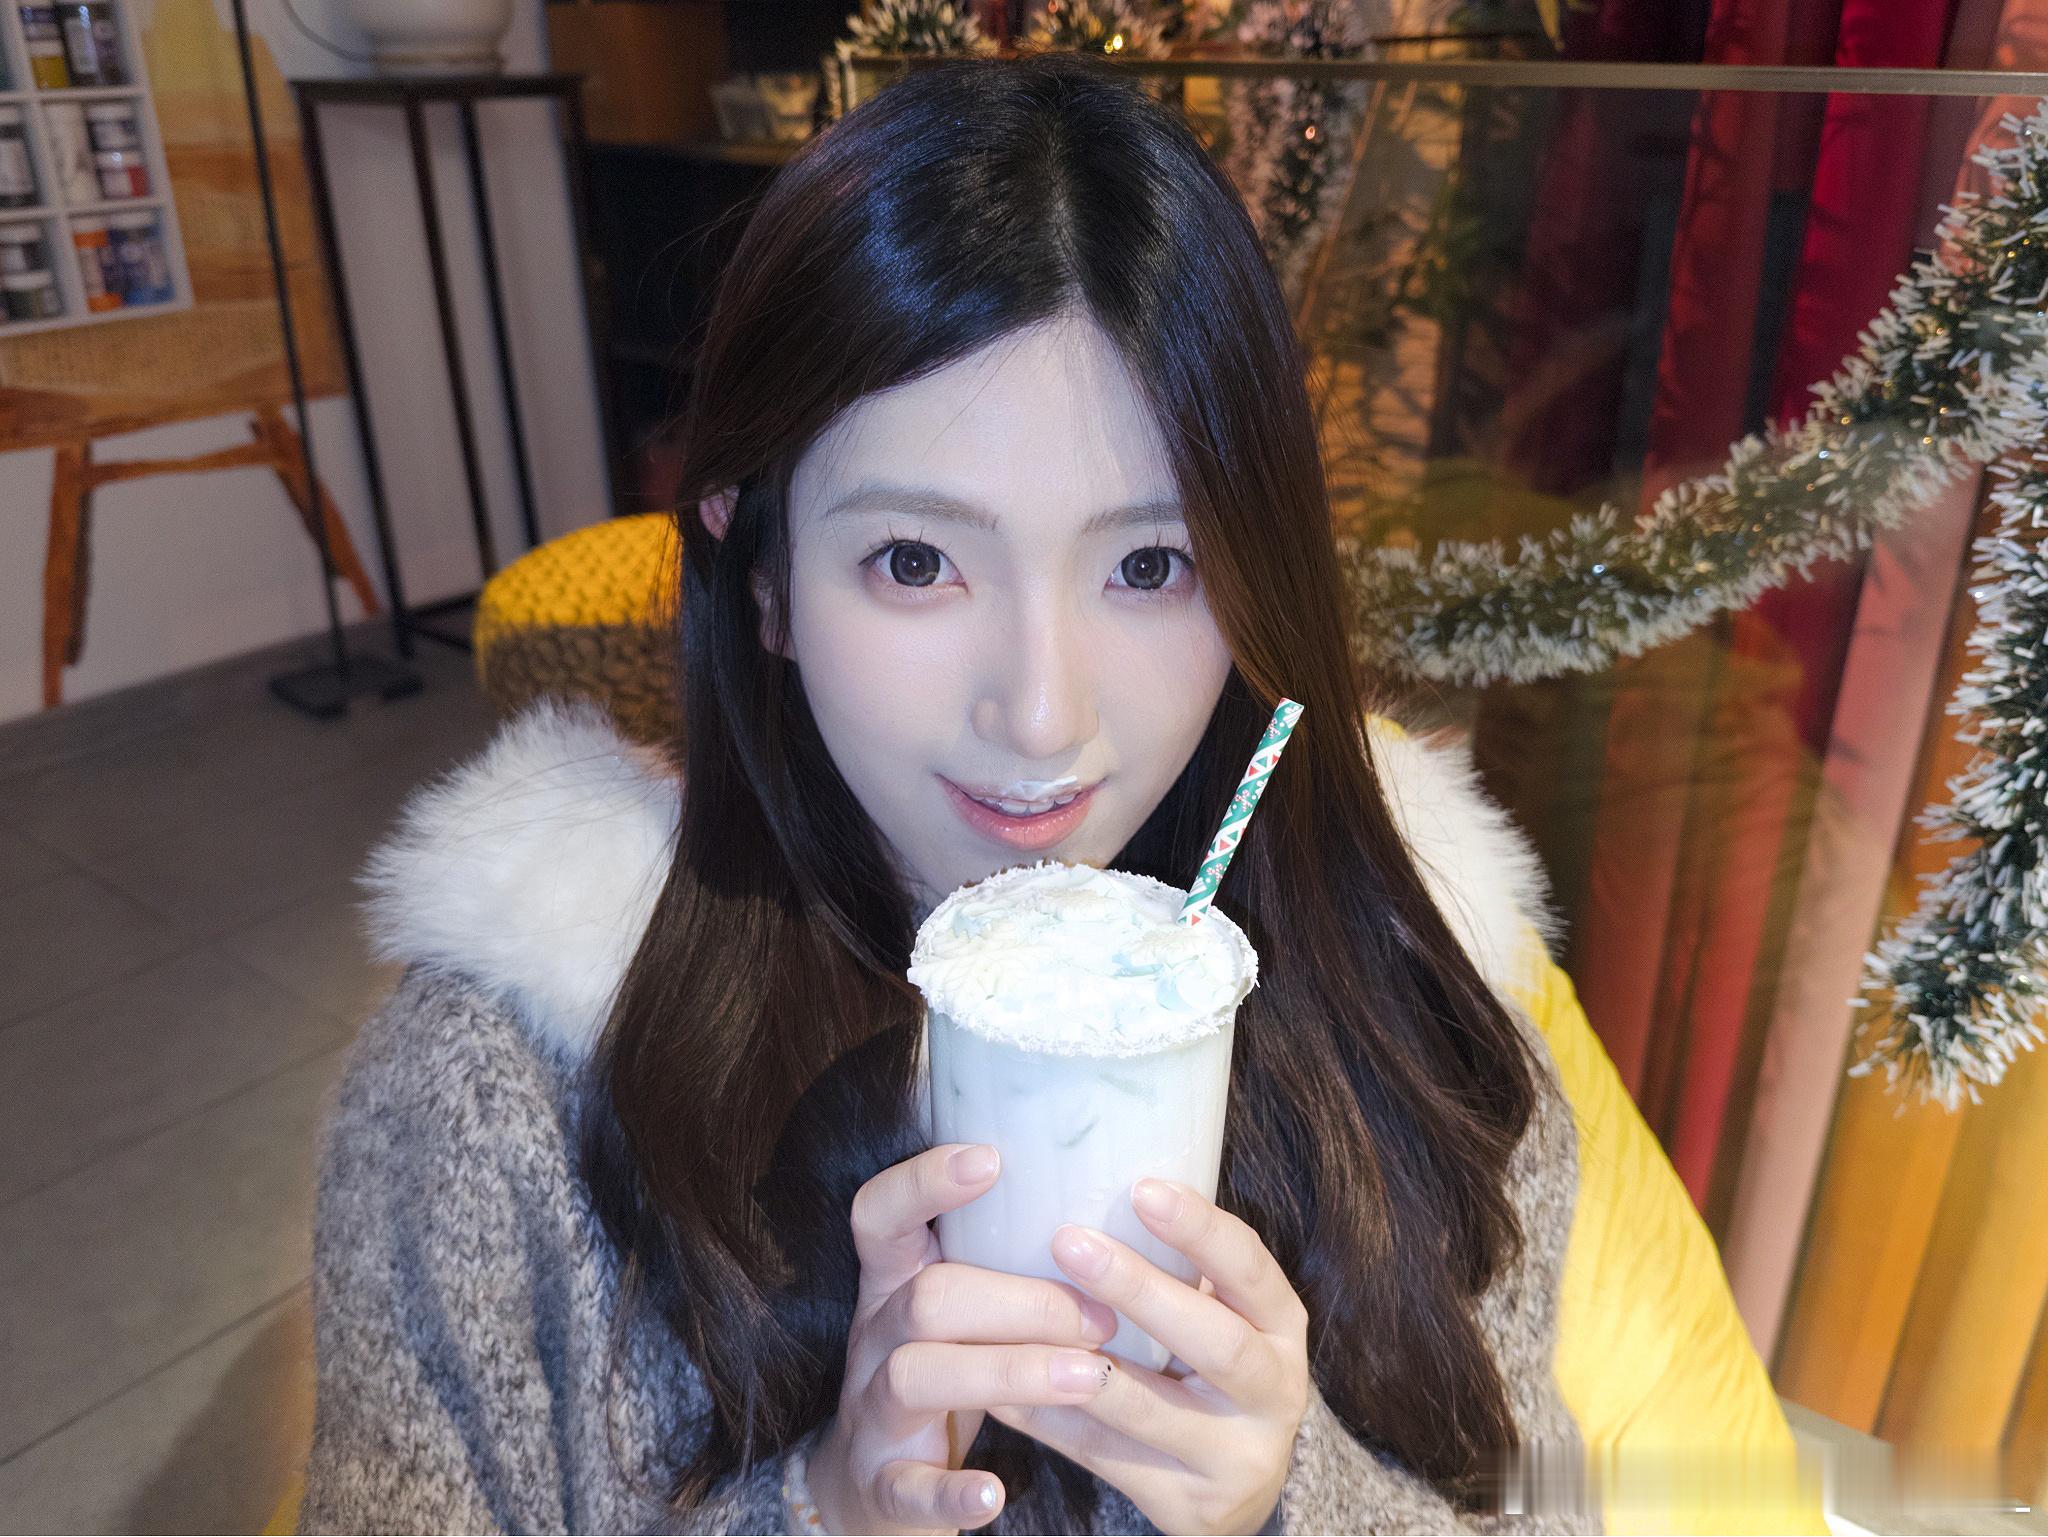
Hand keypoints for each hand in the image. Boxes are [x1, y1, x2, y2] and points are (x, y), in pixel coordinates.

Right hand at [805, 1143, 1125, 1534]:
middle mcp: (876, 1338)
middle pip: (927, 1296)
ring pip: (916, 1374)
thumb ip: (1007, 1266)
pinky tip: (995, 1496)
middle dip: (1021, 1299)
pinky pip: (905, 1487)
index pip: (882, 1214)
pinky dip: (949, 1492)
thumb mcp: (961, 1312)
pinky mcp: (881, 1486)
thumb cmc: (947, 1374)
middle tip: (1103, 1315)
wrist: (871, 1490)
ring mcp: (872, 1413)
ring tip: (1088, 1378)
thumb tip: (1118, 1208)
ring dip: (1009, 1372)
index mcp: (895, 1285)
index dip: (924, 1181)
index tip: (992, 1158)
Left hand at [987, 1178, 1310, 1535]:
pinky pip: (1108, 1458)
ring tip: (1022, 1322)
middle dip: (1140, 1289)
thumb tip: (1087, 1174)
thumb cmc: (1208, 1367)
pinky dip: (1052, 1420)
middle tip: (1070, 1240)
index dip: (1200, 1229)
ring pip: (1153, 1411)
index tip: (1141, 1187)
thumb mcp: (1220, 1314)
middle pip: (1214, 1342)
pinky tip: (1003, 1387)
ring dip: (1080, 1363)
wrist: (1236, 1485)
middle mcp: (1275, 1392)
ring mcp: (1237, 1457)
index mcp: (1282, 1326)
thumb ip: (1180, 1266)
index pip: (1250, 1268)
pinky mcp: (1190, 1508)